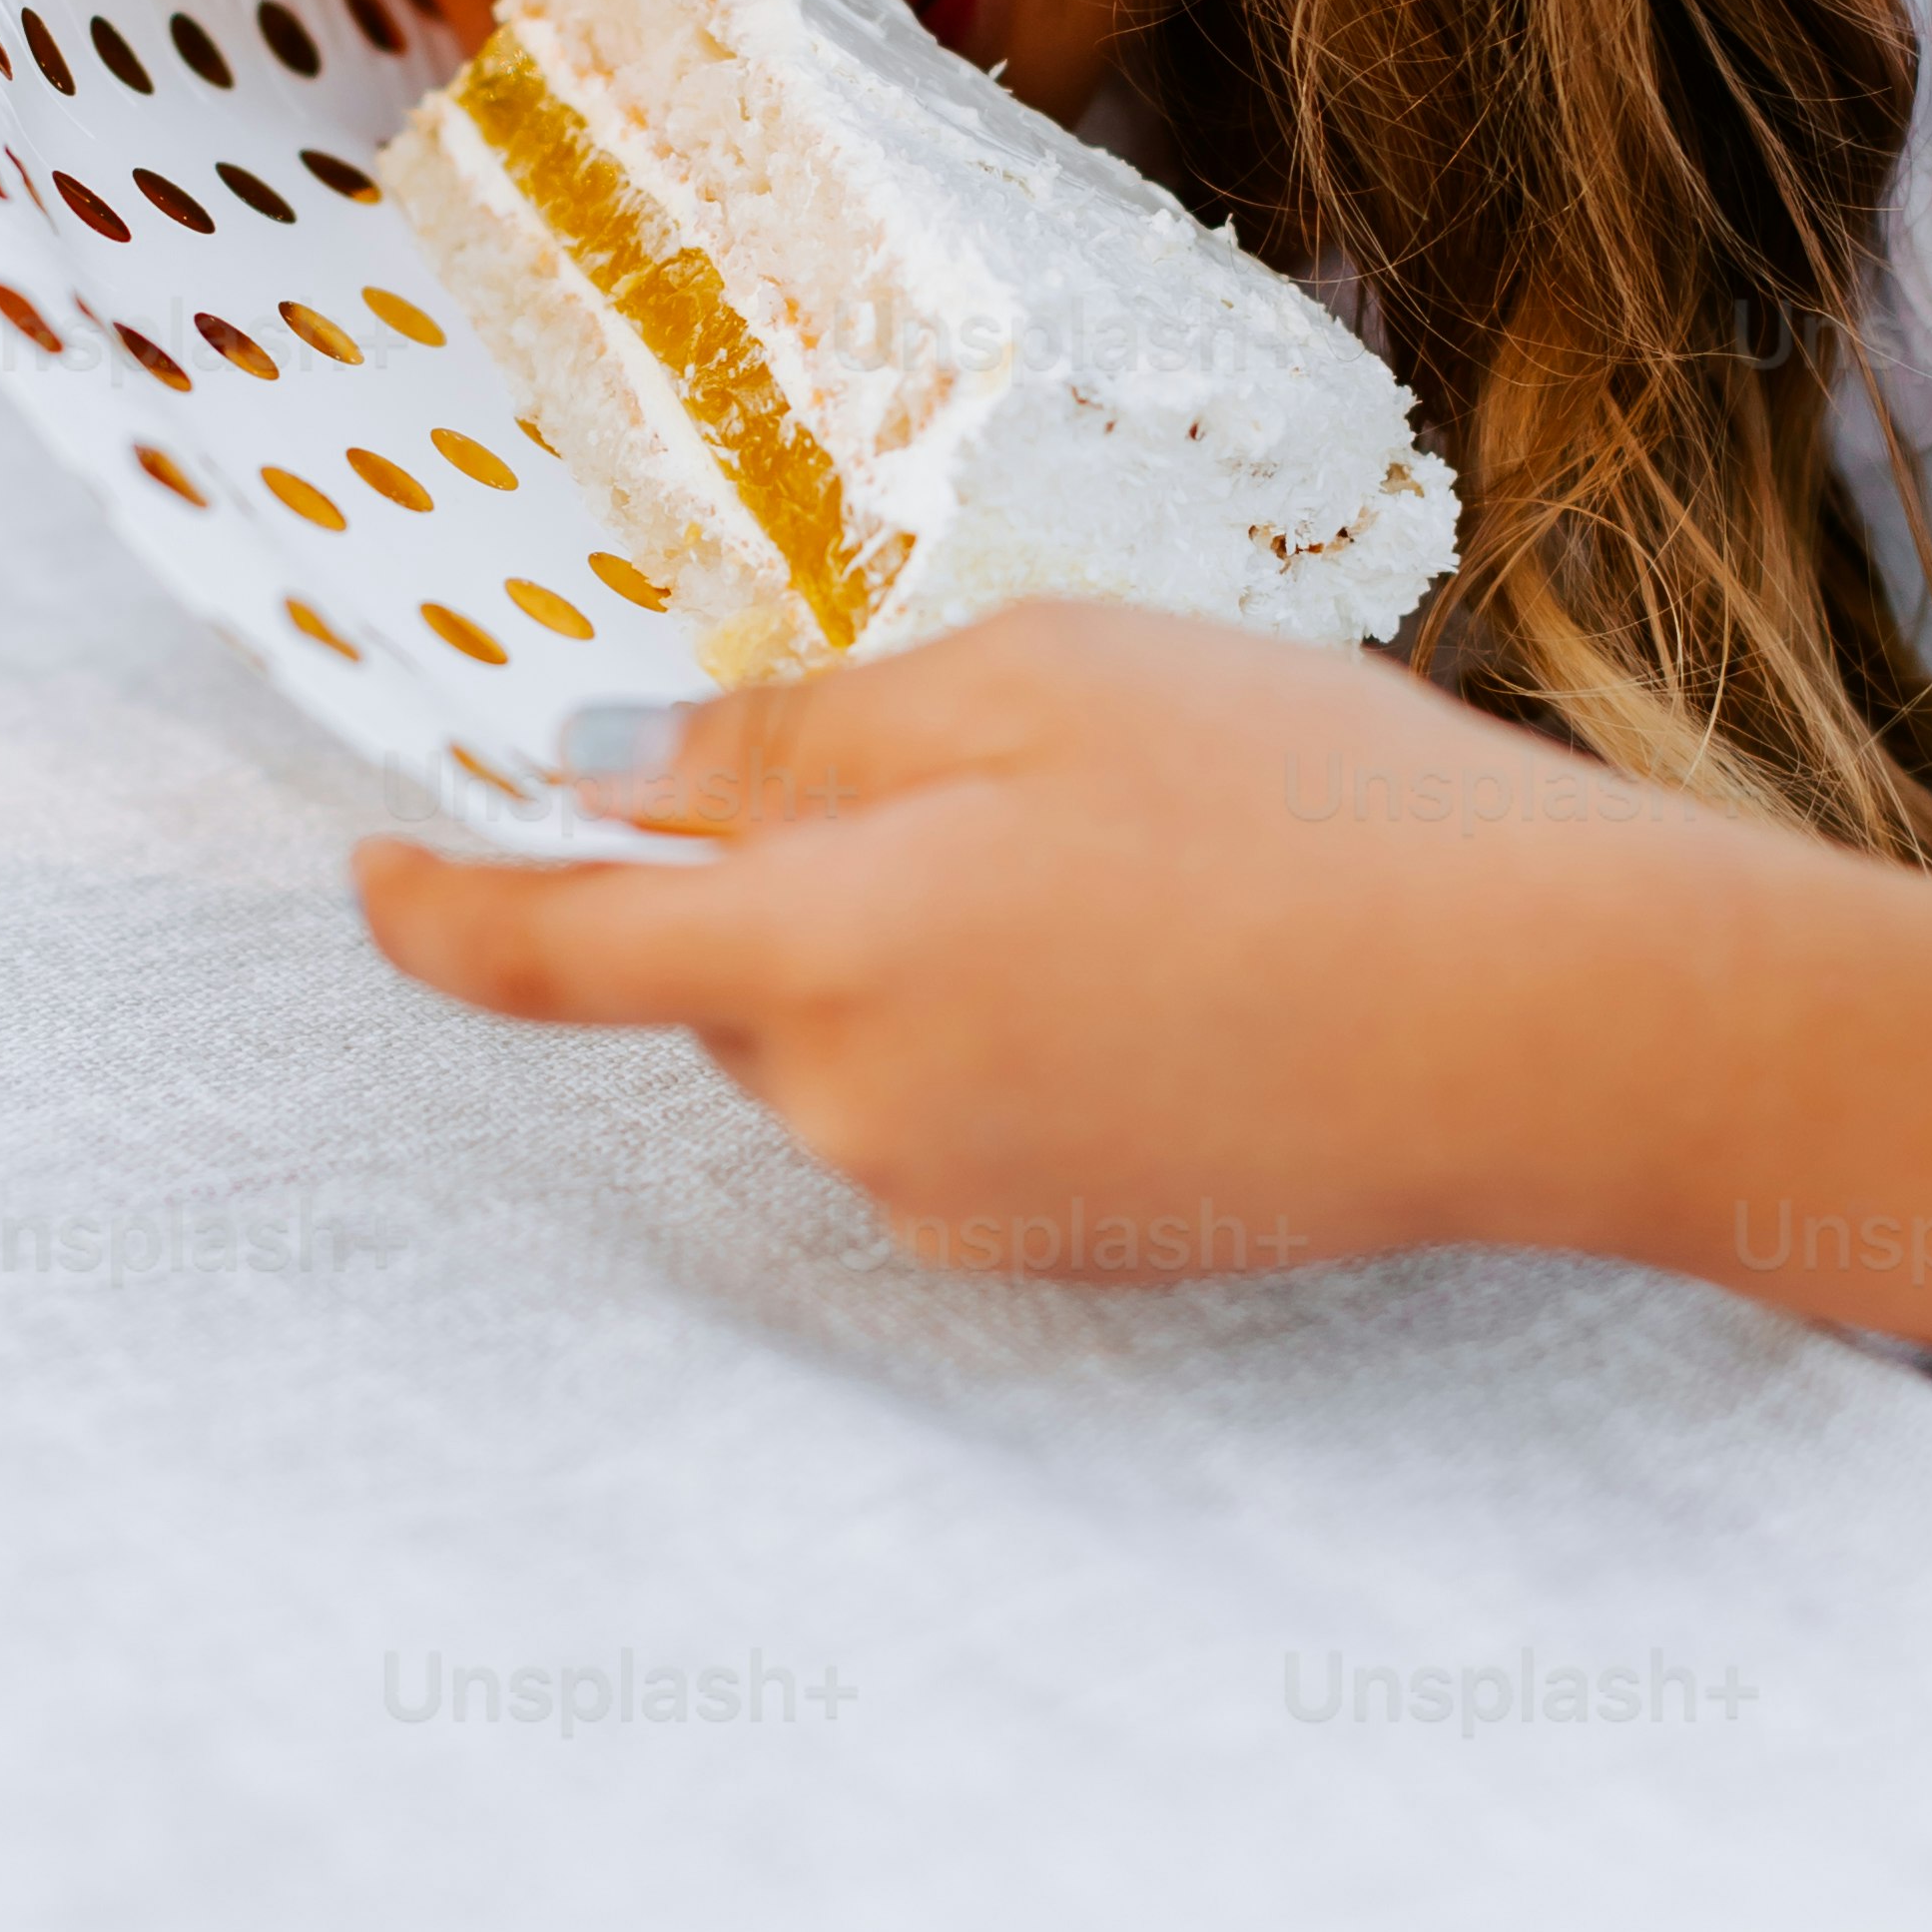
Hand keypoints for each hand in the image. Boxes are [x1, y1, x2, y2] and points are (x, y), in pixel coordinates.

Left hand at [351, 600, 1774, 1280]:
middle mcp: (856, 1114)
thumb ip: (797, 734)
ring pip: (840, 1042)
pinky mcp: (1056, 1251)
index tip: (371, 858)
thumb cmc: (1314, 806)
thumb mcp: (1041, 680)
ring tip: (1132, 850)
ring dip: (908, 941)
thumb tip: (609, 764)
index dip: (435, 904)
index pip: (544, 954)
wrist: (1560, 1020)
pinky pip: (947, 1112)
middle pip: (721, 975)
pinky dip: (1000, 1024)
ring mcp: (957, 1204)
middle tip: (977, 753)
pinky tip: (1172, 955)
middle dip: (781, 867)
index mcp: (824, 957)